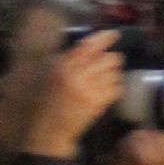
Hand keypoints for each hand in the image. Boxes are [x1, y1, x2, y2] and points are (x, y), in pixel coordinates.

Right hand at [27, 30, 124, 156]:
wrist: (49, 130)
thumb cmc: (47, 100)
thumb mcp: (49, 74)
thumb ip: (67, 58)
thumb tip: (88, 44)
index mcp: (63, 66)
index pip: (89, 45)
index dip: (105, 37)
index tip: (114, 34)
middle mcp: (78, 75)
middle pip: (109, 58)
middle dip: (111, 59)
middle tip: (105, 63)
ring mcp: (90, 90)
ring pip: (115, 73)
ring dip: (112, 74)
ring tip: (103, 78)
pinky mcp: (98, 104)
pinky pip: (116, 88)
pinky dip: (113, 88)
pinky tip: (105, 90)